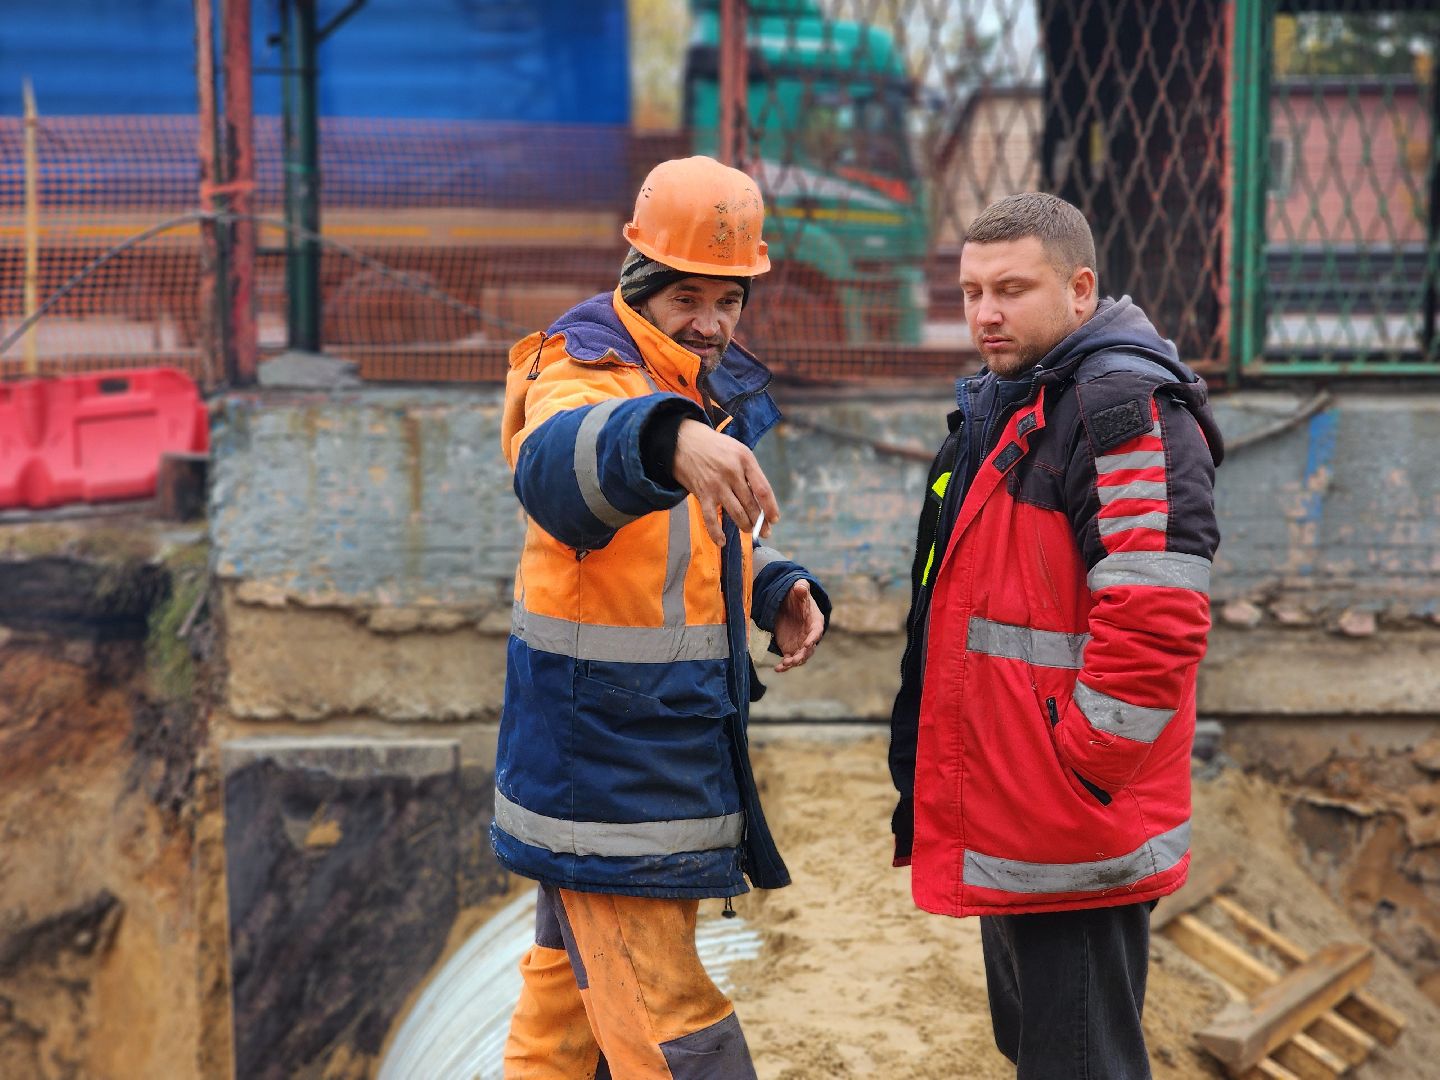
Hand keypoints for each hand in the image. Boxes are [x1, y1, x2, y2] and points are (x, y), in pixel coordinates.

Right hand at [671, 419, 780, 545]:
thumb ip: (748, 471)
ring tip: (748, 531)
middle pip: (751, 504)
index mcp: (745, 459)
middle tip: (765, 532)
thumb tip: (759, 499)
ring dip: (744, 525)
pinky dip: (716, 533)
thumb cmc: (714, 446)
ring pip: (736, 512)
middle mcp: (732, 472)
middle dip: (759, 521)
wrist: (683, 440)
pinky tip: (721, 542)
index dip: (770, 507)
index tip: (774, 519)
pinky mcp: (702, 493)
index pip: (763, 489)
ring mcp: (717, 484)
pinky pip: (710, 518)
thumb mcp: (737, 450)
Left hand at [772, 579, 822, 672]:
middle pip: (809, 649)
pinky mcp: (790, 649)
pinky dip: (784, 666)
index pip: (816, 632)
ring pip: (800, 657)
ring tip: (784, 665)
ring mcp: (800, 644)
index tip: (808, 644)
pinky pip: (789, 659)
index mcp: (815, 622)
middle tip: (794, 659)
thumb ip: (801, 589)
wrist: (789, 605)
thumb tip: (801, 587)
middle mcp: (810, 636)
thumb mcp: (799, 590)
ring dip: (793, 662)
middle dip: (802, 655)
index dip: (813, 638)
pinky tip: (777, 669)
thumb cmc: (797, 597)